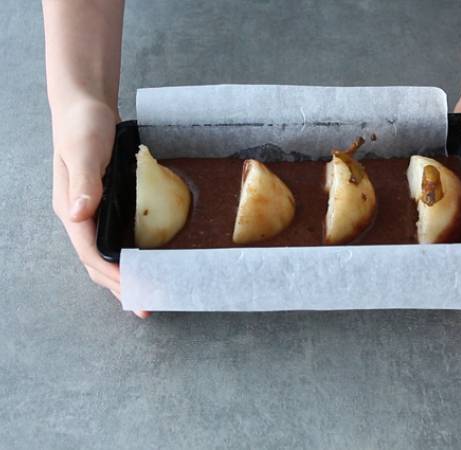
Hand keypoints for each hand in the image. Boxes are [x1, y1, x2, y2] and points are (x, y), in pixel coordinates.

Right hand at [51, 99, 149, 317]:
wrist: (85, 105)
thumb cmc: (83, 126)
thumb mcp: (84, 152)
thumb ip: (83, 183)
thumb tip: (78, 216)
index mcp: (71, 208)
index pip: (90, 252)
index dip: (111, 275)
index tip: (134, 292)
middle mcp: (79, 214)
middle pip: (96, 261)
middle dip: (119, 286)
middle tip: (144, 306)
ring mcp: (91, 210)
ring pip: (104, 253)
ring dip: (122, 276)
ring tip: (142, 295)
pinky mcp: (105, 203)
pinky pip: (114, 237)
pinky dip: (126, 255)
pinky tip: (142, 261)